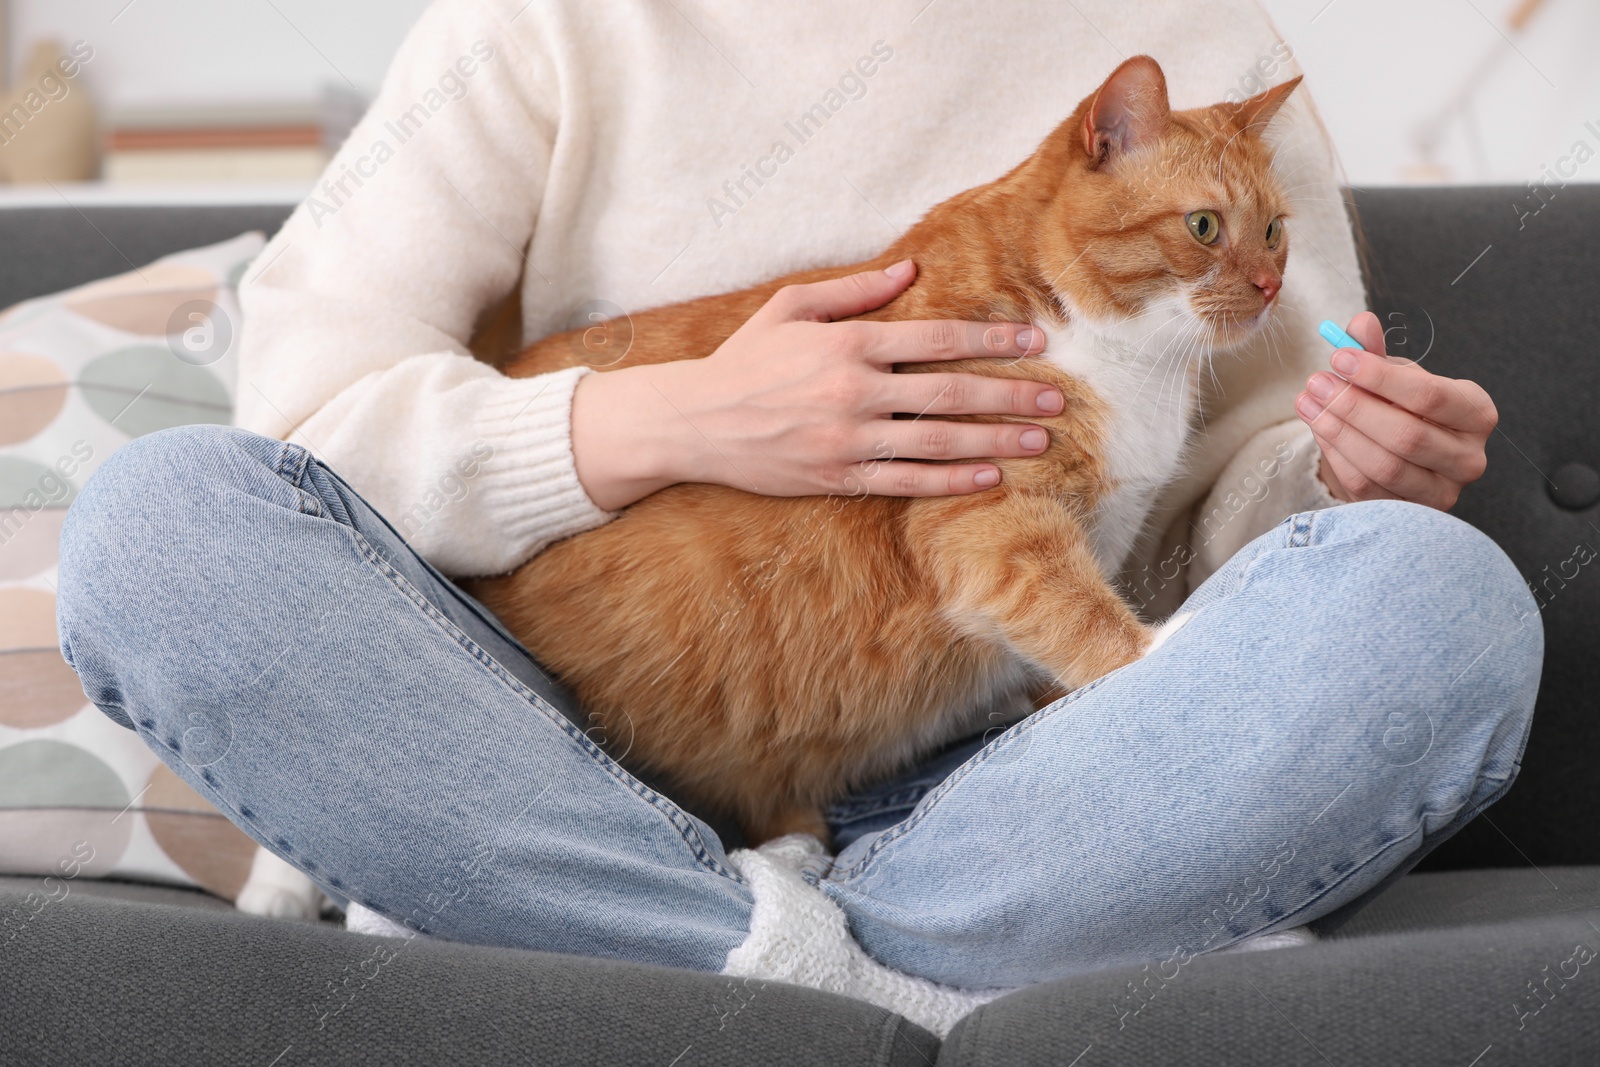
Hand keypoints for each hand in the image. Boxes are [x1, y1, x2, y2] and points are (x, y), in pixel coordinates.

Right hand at [571, 260, 1061, 509]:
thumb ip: (852, 290)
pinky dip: (950, 480)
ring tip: (1038, 441)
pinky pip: (906, 481)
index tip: (1035, 340)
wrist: (693, 422)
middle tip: (1057, 399)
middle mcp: (854, 391)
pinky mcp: (838, 477)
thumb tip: (910, 269)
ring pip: (937, 441)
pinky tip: (989, 477)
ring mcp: (848, 439)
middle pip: (949, 393)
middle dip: (1010, 395)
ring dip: (994, 442)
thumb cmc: (743, 361)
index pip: (935, 338)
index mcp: (847, 343)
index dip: (990, 338)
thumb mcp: (790, 308)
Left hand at [1295, 311, 1496, 510]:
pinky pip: (1365, 488)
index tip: (1338, 358)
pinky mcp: (1410, 515)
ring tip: (1308, 402)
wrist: (1398, 456)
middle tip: (1316, 383)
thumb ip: (1377, 352)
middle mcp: (1469, 457)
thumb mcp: (1392, 377)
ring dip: (1338, 432)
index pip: (1430, 396)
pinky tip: (1318, 429)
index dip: (1380, 377)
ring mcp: (1443, 492)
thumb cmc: (1400, 408)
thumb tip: (1361, 322)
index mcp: (1476, 413)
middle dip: (1353, 407)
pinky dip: (1337, 456)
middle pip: (1406, 435)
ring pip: (1383, 466)